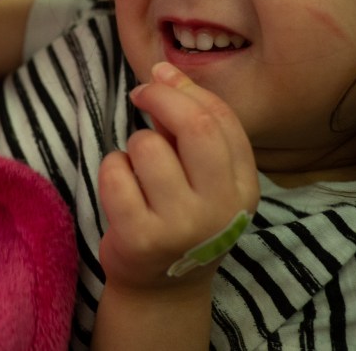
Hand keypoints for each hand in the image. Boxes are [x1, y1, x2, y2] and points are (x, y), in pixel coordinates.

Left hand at [97, 62, 259, 292]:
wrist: (162, 286)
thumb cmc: (181, 215)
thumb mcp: (203, 176)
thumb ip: (190, 127)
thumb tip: (162, 70)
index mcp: (244, 187)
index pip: (221, 120)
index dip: (186, 89)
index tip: (159, 77)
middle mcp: (220, 208)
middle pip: (195, 127)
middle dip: (161, 98)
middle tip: (140, 94)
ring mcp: (181, 226)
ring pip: (147, 146)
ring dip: (133, 145)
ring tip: (137, 168)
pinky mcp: (141, 238)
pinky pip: (115, 173)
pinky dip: (111, 169)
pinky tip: (121, 188)